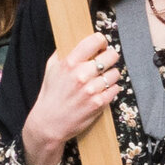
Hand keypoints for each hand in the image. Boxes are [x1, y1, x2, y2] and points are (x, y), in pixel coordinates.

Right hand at [21, 31, 122, 164]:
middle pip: (111, 55)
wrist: (49, 123)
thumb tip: (72, 40)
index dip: (101, 41)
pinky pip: (115, 89)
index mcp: (69, 63)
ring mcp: (92, 90)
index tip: (101, 45)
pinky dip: (112, 89)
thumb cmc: (50, 95)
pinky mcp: (99, 103)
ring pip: (115, 73)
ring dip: (111, 75)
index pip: (94, 41)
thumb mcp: (51, 69)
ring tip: (103, 78)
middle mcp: (81, 75)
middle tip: (106, 62)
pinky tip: (103, 90)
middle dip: (110, 57)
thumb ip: (62, 54)